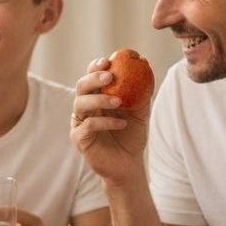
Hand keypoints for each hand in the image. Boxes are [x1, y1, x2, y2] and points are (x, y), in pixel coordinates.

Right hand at [70, 58, 149, 184]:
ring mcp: (79, 122)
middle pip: (81, 86)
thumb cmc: (132, 136)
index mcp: (96, 96)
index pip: (90, 76)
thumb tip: (146, 64)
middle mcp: (85, 107)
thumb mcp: (140, 111)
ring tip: (119, 102)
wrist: (128, 164)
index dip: (95, 66)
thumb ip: (141, 91)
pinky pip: (88, 125)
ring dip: (100, 99)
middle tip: (110, 77)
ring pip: (81, 104)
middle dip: (93, 78)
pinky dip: (105, 122)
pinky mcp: (79, 138)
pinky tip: (122, 124)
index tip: (108, 61)